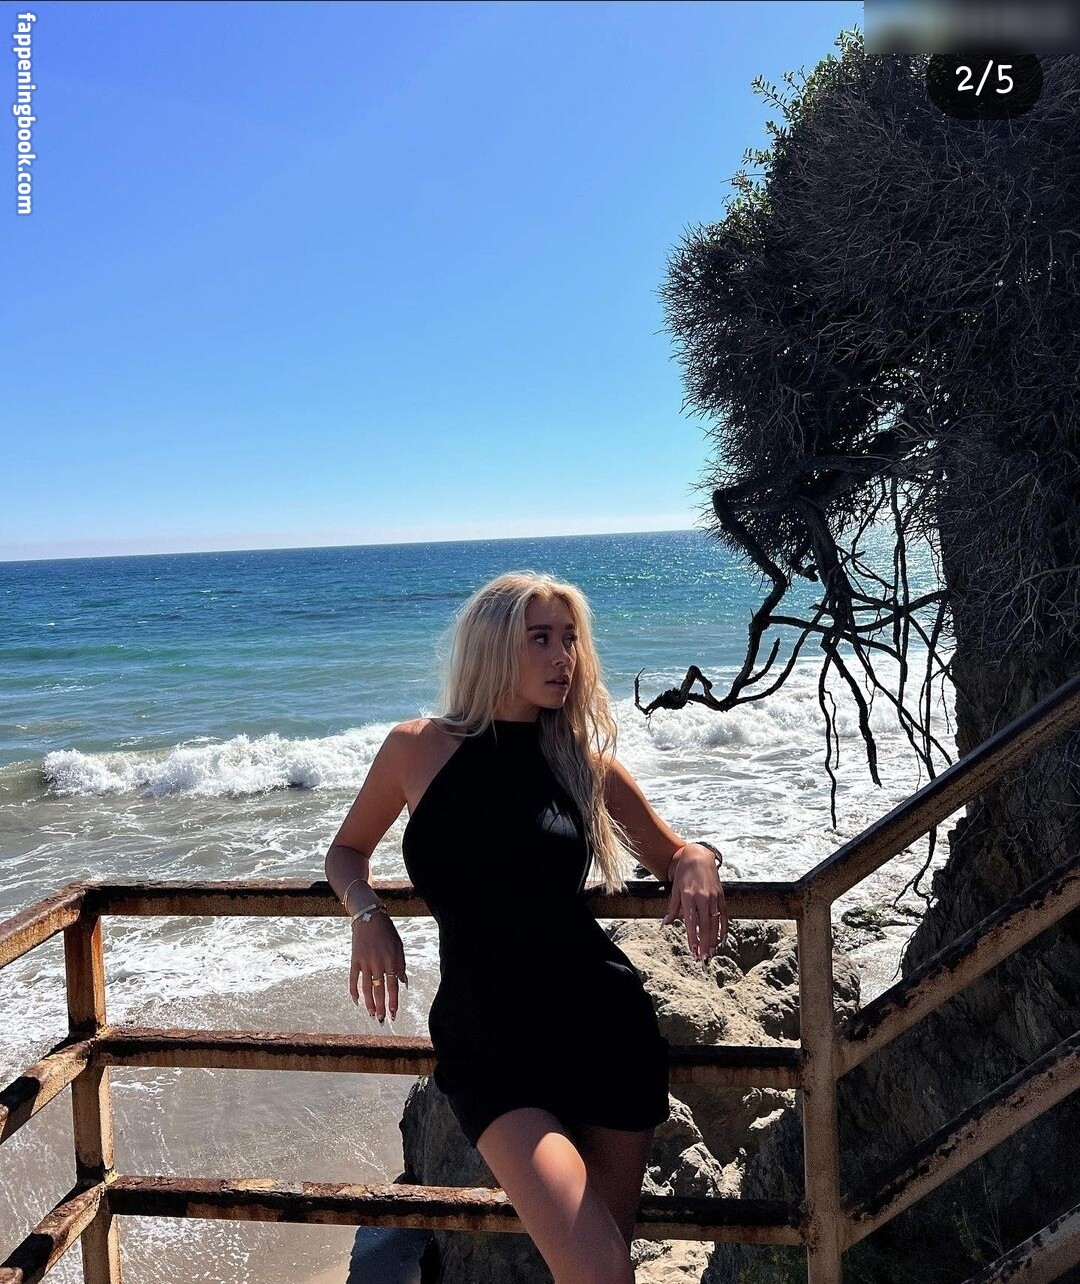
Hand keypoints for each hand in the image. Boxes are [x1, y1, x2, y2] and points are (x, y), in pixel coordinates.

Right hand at [349, 913, 407, 1022]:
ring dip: (369, 1003)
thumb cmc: (387, 931)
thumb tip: (403, 983)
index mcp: (391, 960)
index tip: (394, 1014)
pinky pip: (353, 979)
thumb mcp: (398, 946)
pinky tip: (356, 1001)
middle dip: (381, 1006)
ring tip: (372, 1014)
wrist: (368, 916)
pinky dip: (353, 991)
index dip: (393, 1001)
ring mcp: (365, 962)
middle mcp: (378, 963)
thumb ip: (401, 965)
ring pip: (366, 987)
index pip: (393, 986)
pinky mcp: (355, 960)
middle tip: (382, 1020)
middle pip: (379, 989)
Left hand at [661, 846, 727, 962]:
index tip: (693, 950)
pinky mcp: (721, 896)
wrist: (698, 856)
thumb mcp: (675, 889)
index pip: (691, 922)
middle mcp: (702, 898)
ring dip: (713, 939)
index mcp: (689, 897)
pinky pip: (724, 915)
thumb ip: (672, 908)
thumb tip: (666, 923)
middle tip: (703, 958)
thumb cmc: (684, 873)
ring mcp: (714, 898)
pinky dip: (723, 928)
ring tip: (711, 952)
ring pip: (715, 922)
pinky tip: (721, 939)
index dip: (693, 938)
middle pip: (705, 925)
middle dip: (704, 943)